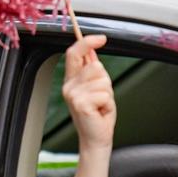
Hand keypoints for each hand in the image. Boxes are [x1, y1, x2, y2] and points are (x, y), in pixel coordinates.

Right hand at [62, 35, 115, 151]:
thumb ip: (93, 71)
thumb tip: (93, 52)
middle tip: (102, 97)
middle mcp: (69, 86)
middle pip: (95, 65)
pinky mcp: (81, 104)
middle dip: (105, 80)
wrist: (96, 139)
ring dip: (108, 93)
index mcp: (71, 80)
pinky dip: (108, 103)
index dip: (87, 42)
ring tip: (101, 105)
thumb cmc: (98, 115)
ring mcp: (73, 95)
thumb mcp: (97, 88)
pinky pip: (104, 94)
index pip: (74, 53)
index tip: (101, 38)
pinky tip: (101, 112)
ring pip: (102, 80)